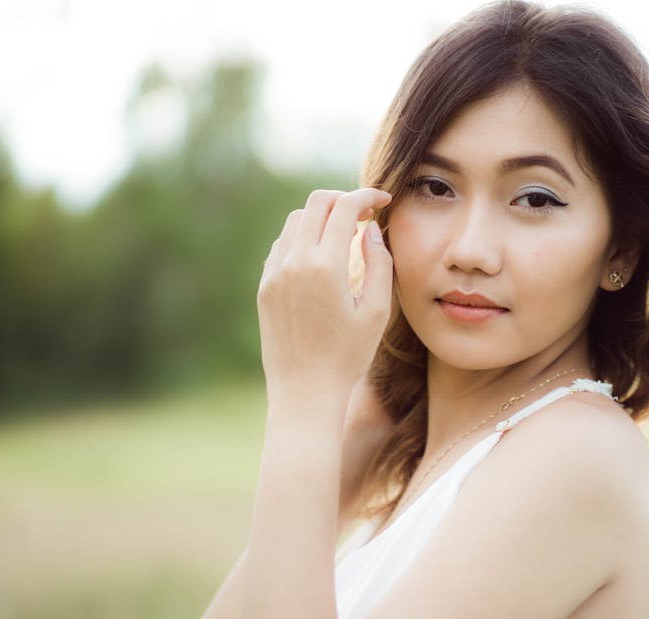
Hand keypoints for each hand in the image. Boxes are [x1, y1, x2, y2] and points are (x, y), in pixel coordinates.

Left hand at [257, 188, 393, 406]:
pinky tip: (321, 256)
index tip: (384, 201)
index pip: (344, 208)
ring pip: (295, 221)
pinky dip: (303, 238)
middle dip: (343, 200)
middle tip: (365, 213)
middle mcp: (294, 263)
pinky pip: (282, 246)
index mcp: (325, 266)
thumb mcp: (376, 312)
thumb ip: (379, 264)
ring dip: (322, 217)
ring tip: (344, 234)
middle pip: (316, 204)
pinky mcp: (265, 286)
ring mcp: (274, 273)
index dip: (367, 196)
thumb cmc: (348, 356)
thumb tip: (370, 231)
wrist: (304, 391)